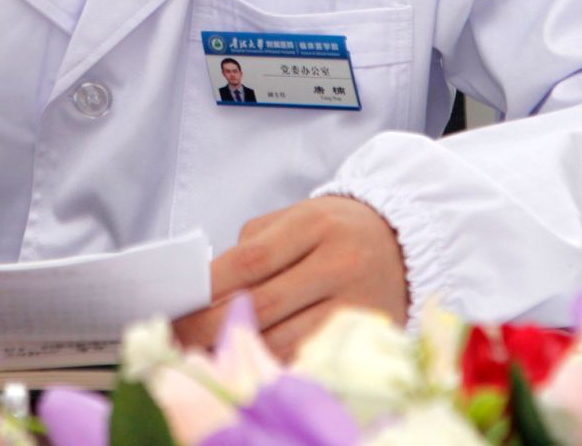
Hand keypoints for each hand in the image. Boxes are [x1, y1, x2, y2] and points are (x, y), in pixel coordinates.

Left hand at [171, 196, 408, 360]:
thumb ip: (252, 246)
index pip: (250, 262)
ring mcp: (355, 304)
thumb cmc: (335, 229)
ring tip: (206, 354)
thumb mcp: (296, 217)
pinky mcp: (365, 336)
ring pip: (283, 340)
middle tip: (180, 339)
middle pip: (262, 306)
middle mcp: (339, 263)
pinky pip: (308, 358)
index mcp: (314, 224)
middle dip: (211, 328)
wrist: (403, 240)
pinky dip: (273, 364)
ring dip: (237, 353)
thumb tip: (204, 287)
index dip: (208, 289)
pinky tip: (249, 362)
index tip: (177, 305)